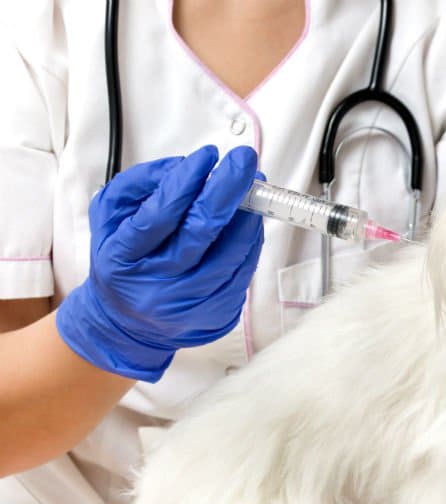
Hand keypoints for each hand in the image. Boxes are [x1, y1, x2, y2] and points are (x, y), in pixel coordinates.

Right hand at [56, 145, 263, 382]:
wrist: (129, 324)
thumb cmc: (123, 262)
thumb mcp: (111, 217)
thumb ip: (139, 184)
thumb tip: (185, 165)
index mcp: (123, 258)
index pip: (158, 216)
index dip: (185, 182)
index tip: (207, 156)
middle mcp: (158, 284)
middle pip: (201, 232)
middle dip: (227, 190)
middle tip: (243, 161)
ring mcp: (190, 303)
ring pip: (231, 253)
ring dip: (248, 214)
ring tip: (253, 186)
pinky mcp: (217, 312)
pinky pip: (244, 270)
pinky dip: (250, 240)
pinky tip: (250, 219)